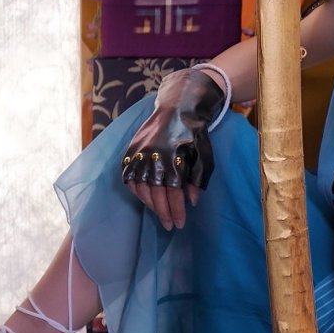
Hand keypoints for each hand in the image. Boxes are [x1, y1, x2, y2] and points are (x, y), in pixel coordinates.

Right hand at [121, 68, 225, 230]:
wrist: (178, 107)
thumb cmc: (195, 133)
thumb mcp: (204, 156)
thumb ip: (197, 179)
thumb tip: (191, 201)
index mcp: (173, 160)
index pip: (173, 194)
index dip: (176, 211)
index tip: (180, 224)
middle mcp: (153, 158)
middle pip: (156, 194)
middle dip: (164, 213)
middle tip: (170, 225)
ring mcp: (139, 154)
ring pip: (141, 188)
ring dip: (150, 204)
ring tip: (160, 213)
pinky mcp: (131, 150)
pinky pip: (129, 177)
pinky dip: (136, 190)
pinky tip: (145, 197)